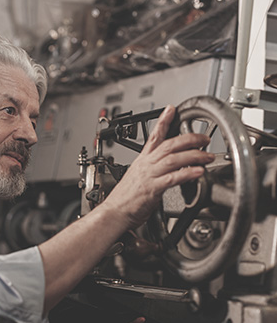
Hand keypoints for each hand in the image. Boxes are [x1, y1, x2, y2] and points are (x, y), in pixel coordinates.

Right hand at [103, 105, 214, 229]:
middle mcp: (146, 165)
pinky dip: (187, 173)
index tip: (172, 110)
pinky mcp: (152, 189)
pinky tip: (198, 172)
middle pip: (169, 145)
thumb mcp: (138, 178)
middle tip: (204, 138)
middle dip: (189, 139)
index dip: (163, 122)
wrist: (114, 212)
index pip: (153, 137)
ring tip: (207, 156)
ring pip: (173, 159)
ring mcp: (149, 176)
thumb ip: (153, 171)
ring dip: (193, 156)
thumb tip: (168, 170)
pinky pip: (172, 178)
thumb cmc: (125, 199)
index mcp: (142, 161)